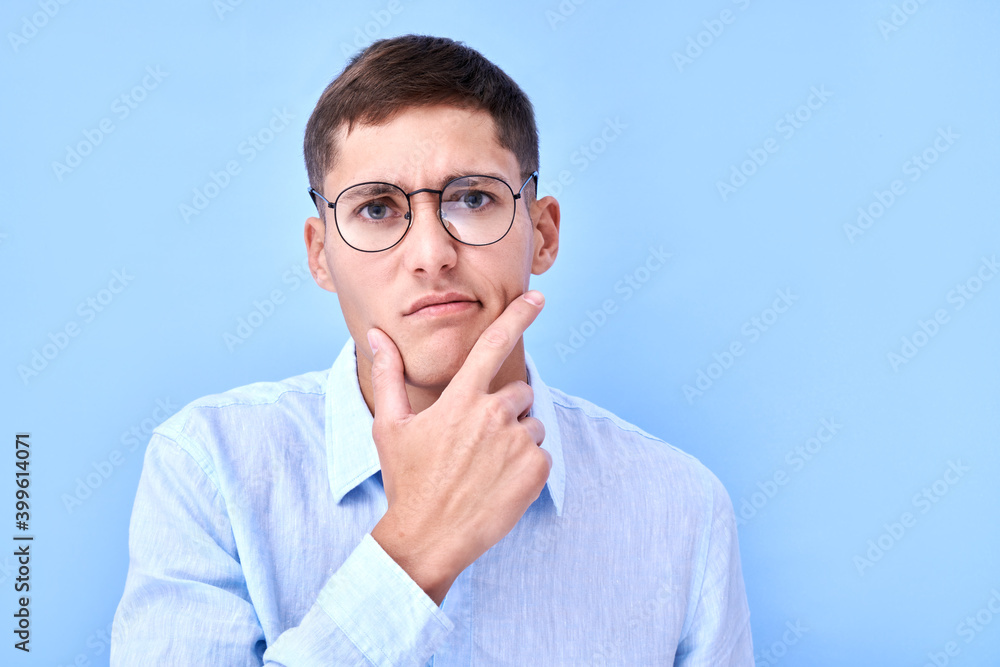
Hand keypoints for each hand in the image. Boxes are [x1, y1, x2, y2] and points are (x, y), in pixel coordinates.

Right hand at [367, 291, 550, 605]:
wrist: (428, 539)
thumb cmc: (407, 482)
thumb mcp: (390, 427)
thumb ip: (388, 376)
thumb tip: (376, 336)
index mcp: (461, 400)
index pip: (493, 345)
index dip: (517, 316)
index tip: (538, 297)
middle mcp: (493, 416)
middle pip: (517, 392)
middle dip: (504, 410)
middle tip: (475, 444)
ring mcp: (518, 444)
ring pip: (531, 425)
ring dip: (516, 439)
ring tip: (484, 468)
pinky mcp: (536, 471)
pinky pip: (542, 454)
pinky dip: (526, 465)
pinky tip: (499, 483)